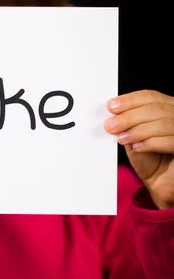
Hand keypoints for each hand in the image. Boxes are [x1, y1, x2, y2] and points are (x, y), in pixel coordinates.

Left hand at [104, 90, 173, 209]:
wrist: (160, 182)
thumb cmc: (149, 158)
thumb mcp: (134, 137)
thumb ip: (127, 125)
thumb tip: (112, 115)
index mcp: (168, 107)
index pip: (150, 97)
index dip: (130, 100)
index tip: (111, 106)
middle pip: (155, 108)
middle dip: (129, 117)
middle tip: (111, 125)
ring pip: (163, 123)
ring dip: (138, 131)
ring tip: (122, 139)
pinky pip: (171, 140)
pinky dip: (151, 143)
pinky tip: (137, 147)